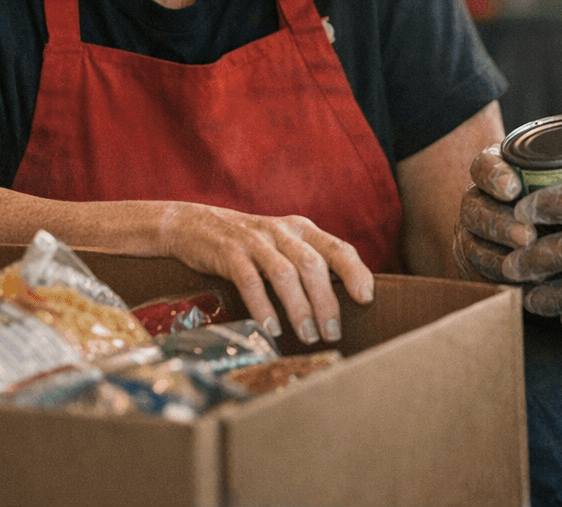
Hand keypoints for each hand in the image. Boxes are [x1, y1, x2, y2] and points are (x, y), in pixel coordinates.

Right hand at [157, 202, 373, 344]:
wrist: (195, 225)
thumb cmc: (249, 244)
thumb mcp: (283, 245)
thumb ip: (308, 263)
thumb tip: (338, 304)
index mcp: (303, 229)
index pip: (338, 248)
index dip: (356, 272)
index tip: (366, 298)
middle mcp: (283, 231)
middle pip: (314, 265)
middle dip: (327, 302)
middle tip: (333, 333)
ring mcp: (256, 241)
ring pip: (285, 274)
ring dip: (299, 308)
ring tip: (308, 336)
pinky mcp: (229, 253)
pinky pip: (250, 281)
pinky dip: (263, 306)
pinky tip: (271, 329)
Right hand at [453, 144, 536, 282]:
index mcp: (499, 172)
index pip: (484, 166)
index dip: (493, 175)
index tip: (513, 187)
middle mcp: (481, 200)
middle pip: (474, 207)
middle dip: (500, 222)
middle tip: (528, 236)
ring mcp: (474, 234)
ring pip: (472, 243)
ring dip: (498, 253)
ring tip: (528, 262)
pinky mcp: (477, 265)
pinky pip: (479, 273)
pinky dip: (500, 278)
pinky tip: (524, 281)